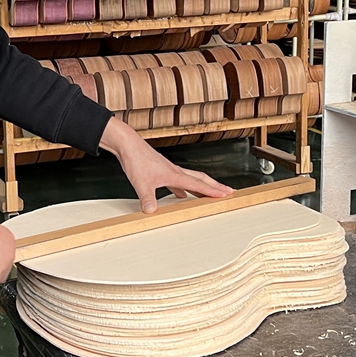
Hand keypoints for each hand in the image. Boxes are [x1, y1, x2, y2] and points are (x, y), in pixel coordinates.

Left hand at [99, 117, 232, 212]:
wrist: (127, 145)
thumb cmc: (136, 159)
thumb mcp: (141, 183)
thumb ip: (147, 198)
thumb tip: (151, 211)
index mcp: (175, 174)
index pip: (198, 184)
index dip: (212, 191)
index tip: (226, 195)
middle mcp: (175, 171)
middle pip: (201, 179)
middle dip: (215, 186)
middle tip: (228, 191)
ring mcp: (169, 170)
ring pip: (191, 179)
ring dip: (202, 186)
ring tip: (210, 193)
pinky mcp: (161, 171)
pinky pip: (178, 181)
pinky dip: (183, 188)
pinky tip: (180, 195)